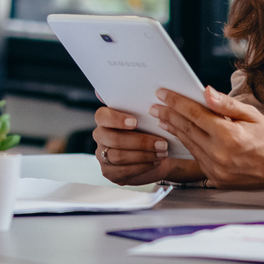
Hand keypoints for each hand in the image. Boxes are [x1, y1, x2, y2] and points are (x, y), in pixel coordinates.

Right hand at [91, 106, 205, 185]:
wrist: (159, 154)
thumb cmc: (151, 131)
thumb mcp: (147, 117)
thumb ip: (139, 105)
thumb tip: (134, 92)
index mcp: (105, 119)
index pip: (102, 116)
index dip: (116, 119)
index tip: (135, 122)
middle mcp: (100, 136)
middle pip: (112, 139)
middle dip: (140, 142)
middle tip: (161, 143)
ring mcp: (102, 155)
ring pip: (118, 156)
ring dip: (144, 155)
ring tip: (162, 152)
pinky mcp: (109, 172)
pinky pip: (123, 170)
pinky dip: (142, 166)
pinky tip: (155, 162)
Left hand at [149, 86, 263, 189]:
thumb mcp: (250, 114)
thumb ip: (225, 104)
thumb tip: (205, 92)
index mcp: (229, 137)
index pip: (195, 115)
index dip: (176, 102)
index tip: (162, 94)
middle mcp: (220, 155)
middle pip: (187, 130)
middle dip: (169, 115)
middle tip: (155, 106)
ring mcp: (217, 170)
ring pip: (189, 144)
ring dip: (174, 130)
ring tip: (163, 118)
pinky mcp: (216, 179)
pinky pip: (197, 157)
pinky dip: (188, 144)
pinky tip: (181, 135)